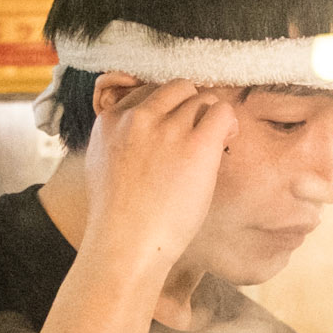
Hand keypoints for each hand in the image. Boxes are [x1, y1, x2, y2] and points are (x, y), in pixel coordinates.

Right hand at [80, 76, 237, 278]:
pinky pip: (222, 111)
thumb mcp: (104, 167)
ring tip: (214, 145)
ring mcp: (167, 128)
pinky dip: (228, 123)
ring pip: (201, 99)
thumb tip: (142, 138)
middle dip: (191, 107)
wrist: (127, 243)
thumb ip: (119, 142)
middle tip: (199, 135)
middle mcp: (138, 117)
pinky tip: (227, 142)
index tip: (174, 131)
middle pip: (176, 89)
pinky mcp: (196, 144)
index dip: (166, 109)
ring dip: (211, 118)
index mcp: (111, 120)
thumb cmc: (120, 219)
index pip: (146, 91)